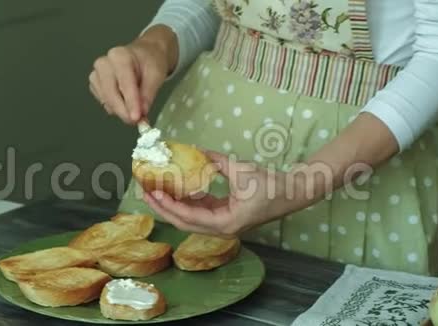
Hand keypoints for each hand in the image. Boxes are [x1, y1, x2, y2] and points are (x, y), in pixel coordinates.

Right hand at [88, 25, 177, 124]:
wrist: (144, 55)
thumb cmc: (150, 62)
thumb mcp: (156, 75)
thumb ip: (148, 94)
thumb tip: (142, 113)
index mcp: (120, 56)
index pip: (124, 83)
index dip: (130, 102)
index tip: (137, 117)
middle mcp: (104, 63)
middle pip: (110, 93)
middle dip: (124, 110)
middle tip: (137, 121)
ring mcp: (97, 74)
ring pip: (106, 100)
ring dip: (120, 110)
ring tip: (136, 110)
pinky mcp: (95, 84)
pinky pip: (103, 102)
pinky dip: (115, 108)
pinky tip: (126, 104)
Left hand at [143, 151, 302, 237]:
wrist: (292, 193)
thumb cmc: (270, 185)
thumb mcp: (241, 170)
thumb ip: (216, 162)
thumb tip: (196, 150)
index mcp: (225, 223)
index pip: (188, 217)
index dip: (168, 205)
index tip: (153, 192)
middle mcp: (220, 228)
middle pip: (184, 222)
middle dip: (163, 208)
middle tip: (145, 191)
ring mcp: (222, 224)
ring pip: (190, 218)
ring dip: (172, 205)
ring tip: (154, 190)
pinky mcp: (224, 216)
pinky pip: (200, 211)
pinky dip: (186, 201)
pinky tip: (174, 189)